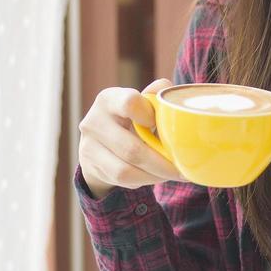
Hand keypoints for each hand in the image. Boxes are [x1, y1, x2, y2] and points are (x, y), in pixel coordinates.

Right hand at [78, 78, 182, 198]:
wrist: (100, 141)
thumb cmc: (130, 118)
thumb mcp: (140, 104)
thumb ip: (154, 97)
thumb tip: (167, 90)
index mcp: (109, 99)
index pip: (129, 103)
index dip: (150, 115)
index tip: (161, 124)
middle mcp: (94, 121)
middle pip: (131, 148)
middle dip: (162, 162)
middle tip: (182, 168)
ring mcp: (88, 146)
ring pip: (126, 170)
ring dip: (154, 175)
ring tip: (172, 174)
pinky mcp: (91, 166)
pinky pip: (122, 179)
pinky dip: (143, 180)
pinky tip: (156, 176)